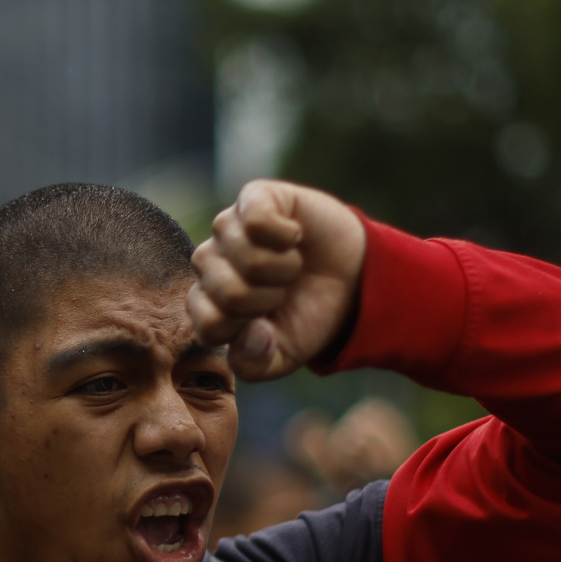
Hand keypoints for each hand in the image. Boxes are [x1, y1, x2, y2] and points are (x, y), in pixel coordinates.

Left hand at [189, 181, 367, 380]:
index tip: (268, 321)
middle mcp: (210, 263)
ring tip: (291, 265)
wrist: (352, 279)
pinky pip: (254, 219)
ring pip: (245, 256)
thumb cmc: (307, 316)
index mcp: (208, 303)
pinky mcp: (253, 198)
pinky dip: (284, 235)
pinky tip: (294, 237)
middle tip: (284, 291)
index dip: (248, 329)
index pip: (210, 325)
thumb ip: (255, 363)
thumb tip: (250, 334)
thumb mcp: (282, 356)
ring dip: (282, 268)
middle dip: (269, 298)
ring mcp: (228, 228)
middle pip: (229, 291)